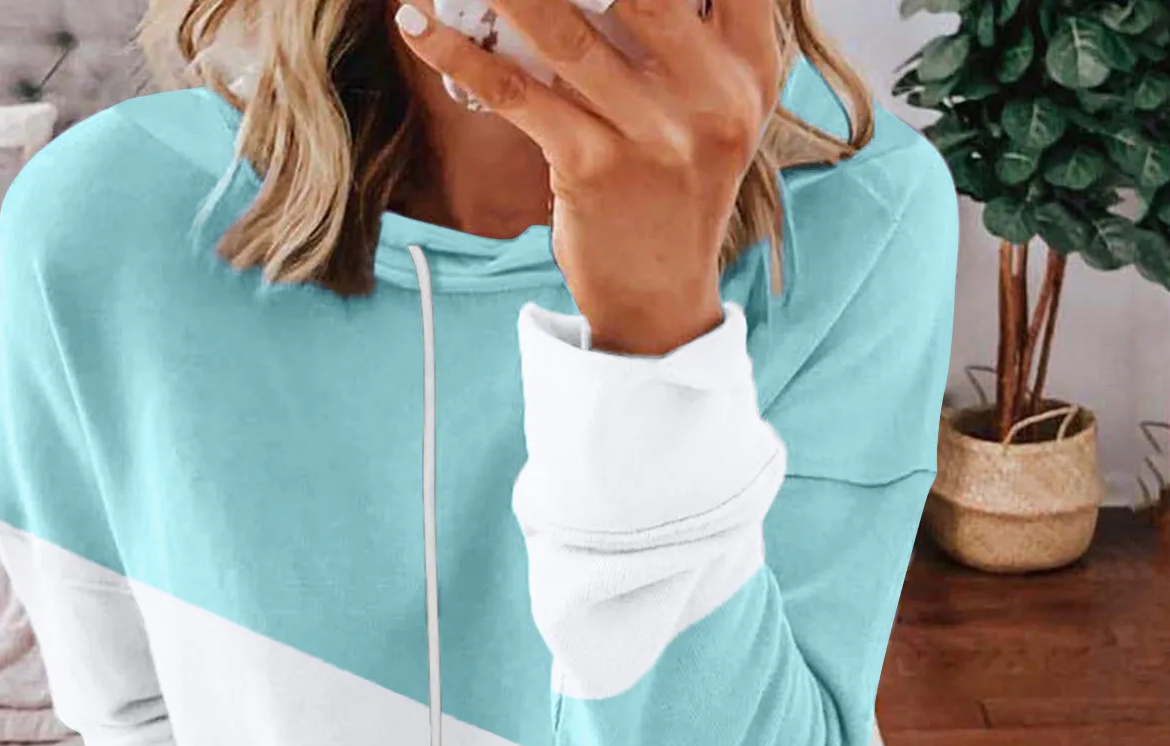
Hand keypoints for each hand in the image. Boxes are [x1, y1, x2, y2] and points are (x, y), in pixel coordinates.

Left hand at [391, 0, 782, 354]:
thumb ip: (696, 27)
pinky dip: (460, 54)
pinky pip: (518, 96)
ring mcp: (653, 136)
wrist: (660, 294)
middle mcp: (712, 94)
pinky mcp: (594, 172)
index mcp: (750, 63)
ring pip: (565, 29)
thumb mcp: (716, 103)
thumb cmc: (676, 184)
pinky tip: (419, 21)